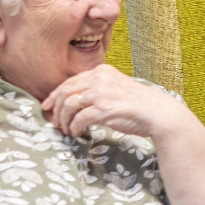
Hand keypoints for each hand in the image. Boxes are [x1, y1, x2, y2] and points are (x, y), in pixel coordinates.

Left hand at [40, 64, 190, 137]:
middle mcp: (99, 78)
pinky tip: (77, 134)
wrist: (157, 112)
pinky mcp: (104, 109)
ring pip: (68, 105)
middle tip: (54, 123)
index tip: (47, 106)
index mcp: (102, 70)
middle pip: (65, 92)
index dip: (55, 95)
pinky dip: (75, 128)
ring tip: (66, 130)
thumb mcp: (115, 88)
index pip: (70, 81)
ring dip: (64, 121)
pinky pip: (79, 119)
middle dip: (55, 109)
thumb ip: (97, 90)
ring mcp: (101, 93)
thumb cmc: (139, 104)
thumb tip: (74, 102)